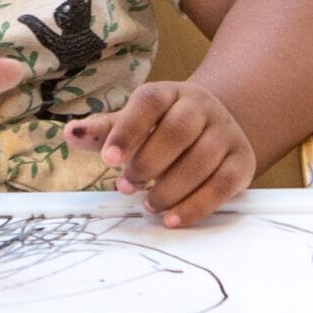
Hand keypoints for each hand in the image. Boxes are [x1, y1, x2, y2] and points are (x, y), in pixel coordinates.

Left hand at [66, 82, 253, 226]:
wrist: (213, 130)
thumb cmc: (162, 130)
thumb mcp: (133, 125)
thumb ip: (104, 132)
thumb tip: (71, 134)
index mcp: (171, 93)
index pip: (149, 102)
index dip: (127, 129)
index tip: (108, 159)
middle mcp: (202, 107)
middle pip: (178, 131)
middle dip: (148, 164)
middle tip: (127, 186)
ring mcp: (226, 133)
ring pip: (201, 160)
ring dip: (169, 188)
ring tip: (148, 205)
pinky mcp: (242, 162)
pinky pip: (223, 185)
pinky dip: (196, 206)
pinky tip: (172, 219)